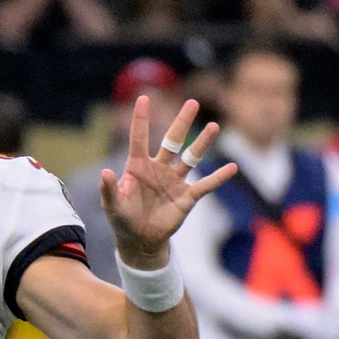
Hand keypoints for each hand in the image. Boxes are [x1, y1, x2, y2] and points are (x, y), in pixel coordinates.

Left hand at [100, 96, 236, 267]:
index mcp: (138, 166)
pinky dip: (218, 177)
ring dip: (202, 143)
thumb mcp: (112, 205)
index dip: (141, 119)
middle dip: (182, 122)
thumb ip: (108, 189)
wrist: (139, 240)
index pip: (139, 138)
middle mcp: (158, 168)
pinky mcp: (187, 197)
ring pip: (191, 157)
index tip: (144, 97)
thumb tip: (105, 173)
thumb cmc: (122, 219)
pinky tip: (232, 168)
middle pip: (172, 141)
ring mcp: (174, 181)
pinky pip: (205, 185)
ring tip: (214, 126)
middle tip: (192, 103)